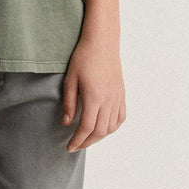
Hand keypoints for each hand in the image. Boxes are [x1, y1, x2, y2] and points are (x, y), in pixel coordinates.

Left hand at [61, 33, 125, 150]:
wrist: (102, 41)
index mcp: (94, 96)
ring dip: (100, 136)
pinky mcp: (122, 93)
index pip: (86, 128)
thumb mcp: (70, 79)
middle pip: (100, 131)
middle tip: (76, 145)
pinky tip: (103, 128)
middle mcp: (109, 99)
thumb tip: (67, 123)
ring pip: (112, 127)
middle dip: (87, 142)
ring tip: (87, 137)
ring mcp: (118, 97)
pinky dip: (112, 127)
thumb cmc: (83, 57)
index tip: (69, 147)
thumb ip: (69, 103)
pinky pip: (121, 117)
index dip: (77, 140)